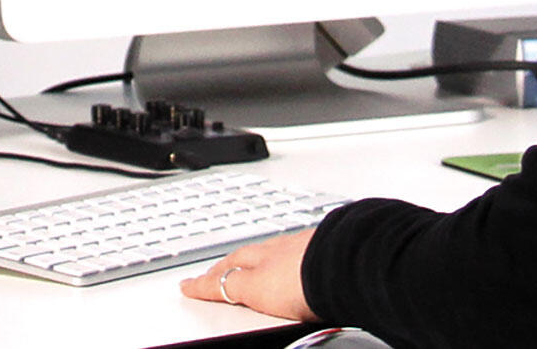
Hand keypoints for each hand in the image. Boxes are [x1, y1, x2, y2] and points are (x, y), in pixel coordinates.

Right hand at [179, 227, 314, 320]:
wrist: (348, 266)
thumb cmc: (309, 282)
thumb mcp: (260, 291)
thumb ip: (238, 285)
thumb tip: (204, 284)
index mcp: (258, 266)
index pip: (224, 275)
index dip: (205, 282)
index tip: (189, 285)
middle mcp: (278, 252)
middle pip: (244, 257)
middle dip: (226, 265)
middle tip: (213, 271)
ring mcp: (303, 247)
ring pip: (272, 251)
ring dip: (258, 257)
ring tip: (251, 264)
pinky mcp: (326, 247)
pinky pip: (299, 246)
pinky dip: (288, 252)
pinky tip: (295, 256)